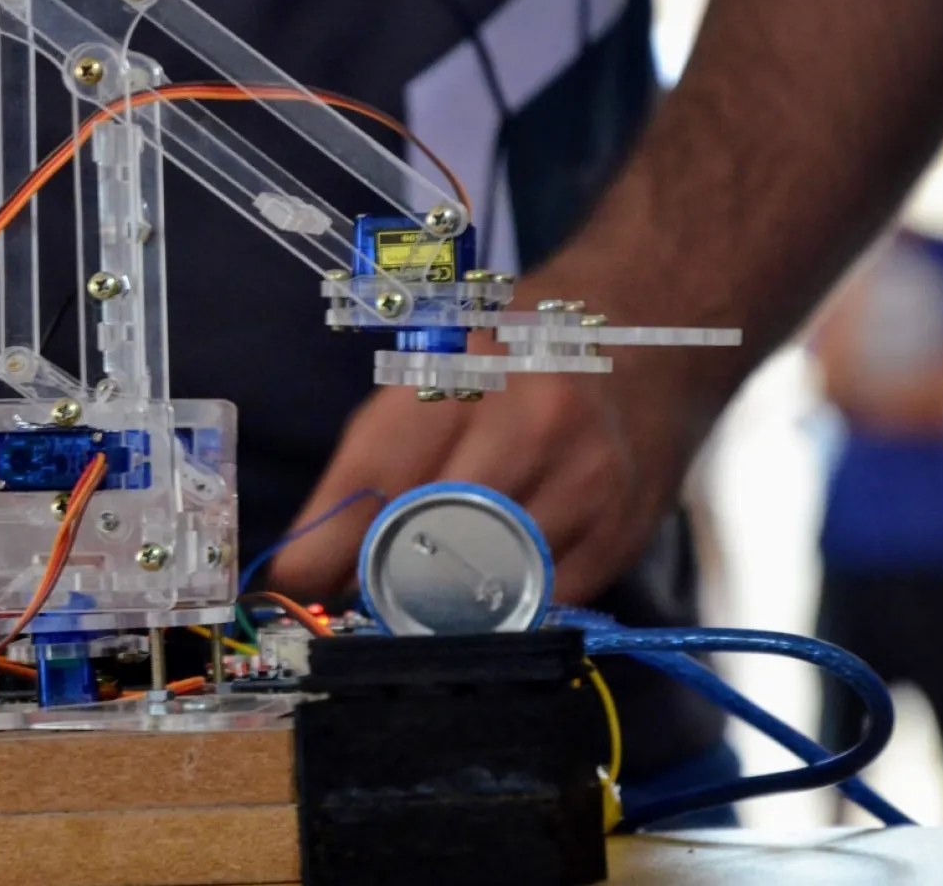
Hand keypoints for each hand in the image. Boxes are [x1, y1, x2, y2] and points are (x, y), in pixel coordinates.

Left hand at [269, 279, 723, 602]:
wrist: (655, 330)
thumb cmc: (522, 349)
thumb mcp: (442, 365)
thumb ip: (382, 451)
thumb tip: (312, 557)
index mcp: (468, 366)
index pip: (377, 471)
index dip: (323, 542)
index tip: (287, 586)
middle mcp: (531, 420)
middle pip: (428, 533)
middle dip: (374, 580)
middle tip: (344, 602)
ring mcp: (584, 478)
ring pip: (486, 578)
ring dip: (435, 607)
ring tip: (406, 603)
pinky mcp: (620, 528)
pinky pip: (543, 600)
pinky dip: (501, 611)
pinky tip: (480, 599)